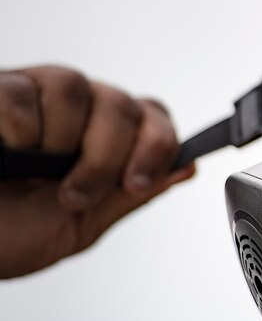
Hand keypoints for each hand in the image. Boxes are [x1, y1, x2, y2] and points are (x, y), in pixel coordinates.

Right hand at [0, 66, 194, 277]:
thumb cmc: (5, 234)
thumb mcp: (79, 224)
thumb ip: (130, 194)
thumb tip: (185, 168)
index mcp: (98, 137)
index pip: (150, 115)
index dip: (156, 143)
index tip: (137, 181)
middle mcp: (70, 109)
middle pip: (120, 102)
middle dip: (107, 156)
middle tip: (74, 194)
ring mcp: (29, 93)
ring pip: (75, 87)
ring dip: (60, 142)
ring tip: (33, 174)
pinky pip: (20, 94)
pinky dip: (19, 131)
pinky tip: (5, 152)